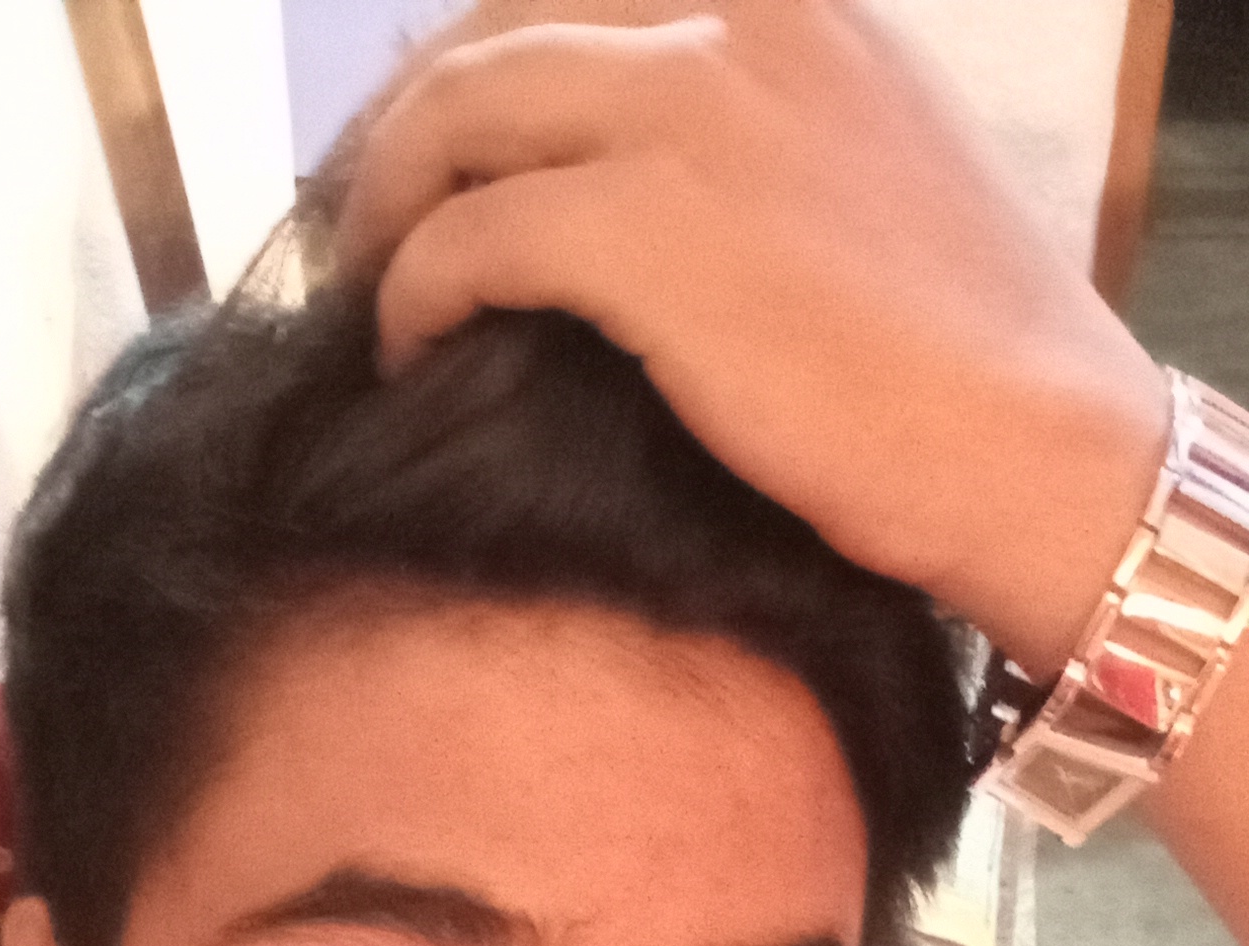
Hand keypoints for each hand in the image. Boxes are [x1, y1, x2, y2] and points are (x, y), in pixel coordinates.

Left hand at [337, 4, 1170, 676]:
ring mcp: (687, 114)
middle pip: (484, 34)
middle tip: (369, 230)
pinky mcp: (648, 234)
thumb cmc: (960, 353)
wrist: (1033, 446)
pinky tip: (410, 351)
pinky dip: (411, 295)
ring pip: (452, 117)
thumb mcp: (865, 161)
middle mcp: (731, 19)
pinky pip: (464, 241)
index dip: (470, 66)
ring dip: (386, 209)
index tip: (434, 157)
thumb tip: (624, 161)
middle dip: (403, 133)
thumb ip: (750, 123)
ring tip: (372, 291)